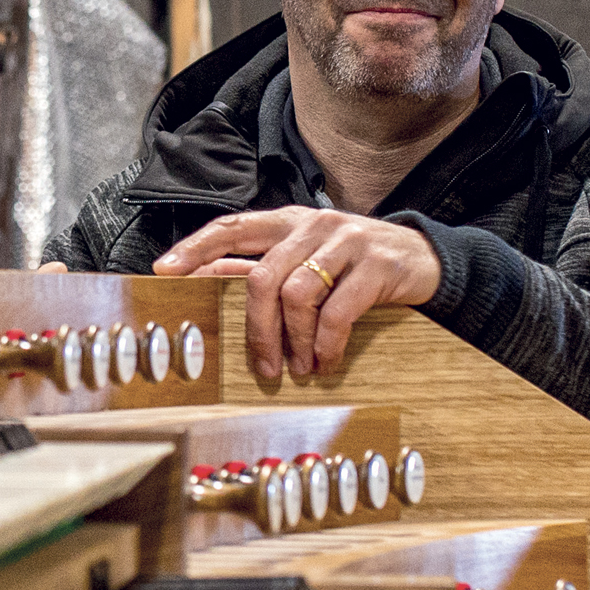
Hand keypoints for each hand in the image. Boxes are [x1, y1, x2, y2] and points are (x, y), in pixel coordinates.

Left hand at [151, 207, 440, 378]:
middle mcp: (312, 225)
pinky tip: (327, 360)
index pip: (231, 227)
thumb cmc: (352, 263)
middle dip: (256, 329)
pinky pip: (338, 310)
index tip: (165, 271)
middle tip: (264, 367)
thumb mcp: (305, 258)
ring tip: (301, 366)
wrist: (424, 258)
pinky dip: (327, 343)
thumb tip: (205, 278)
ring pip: (298, 294)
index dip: (195, 248)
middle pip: (262, 276)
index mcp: (287, 222)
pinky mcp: (376, 265)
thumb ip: (260, 267)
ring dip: (295, 341)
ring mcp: (346, 241)